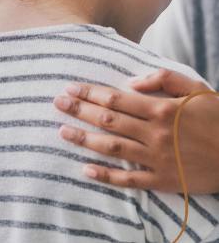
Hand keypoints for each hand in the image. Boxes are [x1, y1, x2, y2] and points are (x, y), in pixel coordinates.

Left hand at [53, 69, 218, 192]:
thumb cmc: (217, 117)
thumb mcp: (195, 88)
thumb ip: (163, 79)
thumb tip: (131, 83)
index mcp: (160, 109)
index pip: (115, 99)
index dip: (90, 93)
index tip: (70, 88)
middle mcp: (155, 133)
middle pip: (108, 120)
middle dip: (80, 110)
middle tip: (57, 103)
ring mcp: (157, 159)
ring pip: (113, 148)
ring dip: (85, 139)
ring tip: (62, 131)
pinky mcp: (164, 181)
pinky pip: (130, 180)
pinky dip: (107, 176)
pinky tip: (86, 170)